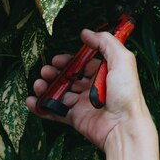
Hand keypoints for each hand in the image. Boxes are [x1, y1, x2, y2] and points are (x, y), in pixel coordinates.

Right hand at [26, 29, 153, 150]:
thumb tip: (87, 33)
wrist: (124, 126)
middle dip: (55, 72)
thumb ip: (105, 42)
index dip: (69, 60)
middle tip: (46, 71)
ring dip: (46, 87)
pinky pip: (55, 111)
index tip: (58, 59)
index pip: (83, 64)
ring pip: (60, 93)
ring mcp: (83, 104)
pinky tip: (33, 101)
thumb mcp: (122, 60)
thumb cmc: (126, 94)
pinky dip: (42, 107)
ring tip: (39, 84)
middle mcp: (93, 88)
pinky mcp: (76, 118)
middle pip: (69, 77)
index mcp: (104, 74)